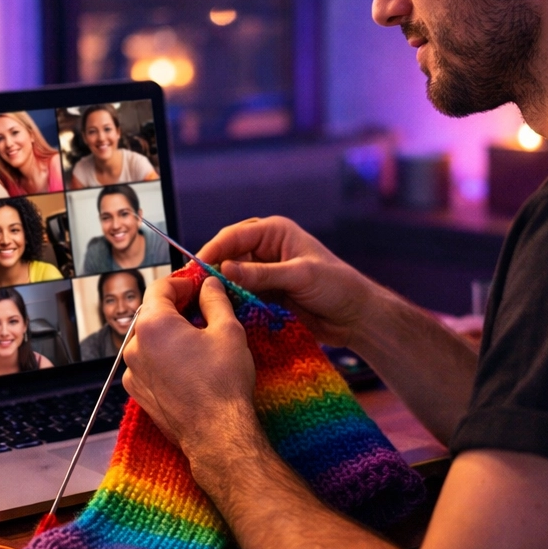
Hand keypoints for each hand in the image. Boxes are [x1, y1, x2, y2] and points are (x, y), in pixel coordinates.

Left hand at [122, 275, 256, 455]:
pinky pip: (148, 363)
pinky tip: (188, 365)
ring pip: (150, 339)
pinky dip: (164, 357)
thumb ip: (215, 300)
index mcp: (153, 324)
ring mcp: (134, 372)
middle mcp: (135, 346)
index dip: (181, 282)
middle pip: (153, 313)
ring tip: (198, 341)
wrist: (216, 433)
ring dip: (170, 334)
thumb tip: (209, 285)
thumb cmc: (223, 383)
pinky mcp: (138, 392)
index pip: (160, 287)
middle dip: (176, 308)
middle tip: (203, 310)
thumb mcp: (228, 330)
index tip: (198, 286)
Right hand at [198, 216, 376, 347]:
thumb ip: (262, 274)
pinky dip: (231, 301)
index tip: (194, 267)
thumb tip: (224, 269)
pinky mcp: (267, 293)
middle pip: (228, 254)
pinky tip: (219, 311)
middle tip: (191, 286)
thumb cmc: (337, 286)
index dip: (212, 250)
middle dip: (211, 268)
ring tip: (200, 301)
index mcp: (275, 232)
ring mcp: (265, 271)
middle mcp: (267, 248)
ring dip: (219, 287)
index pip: (235, 236)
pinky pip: (241, 294)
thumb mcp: (300, 276)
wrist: (356, 316)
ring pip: (232, 276)